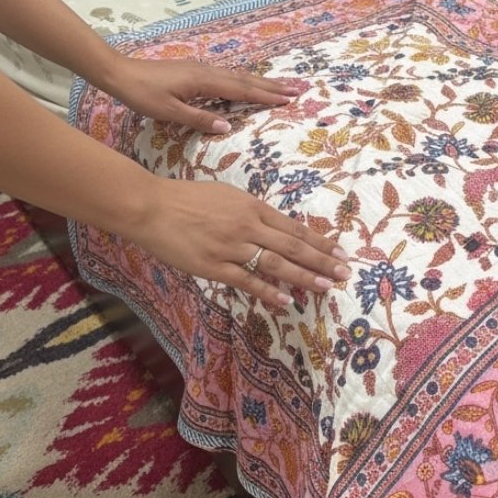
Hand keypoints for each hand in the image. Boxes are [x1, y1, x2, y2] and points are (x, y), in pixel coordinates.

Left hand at [102, 56, 306, 133]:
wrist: (120, 73)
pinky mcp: (195, 71)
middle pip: (246, 79)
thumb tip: (229, 126)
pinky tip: (247, 83)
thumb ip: (200, 119)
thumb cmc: (142, 94)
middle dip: (272, 85)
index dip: (266, 95)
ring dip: (261, 81)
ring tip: (280, 86)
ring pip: (238, 75)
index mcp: (204, 81)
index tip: (289, 99)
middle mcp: (208, 72)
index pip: (242, 89)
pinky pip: (228, 75)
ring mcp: (202, 69)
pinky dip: (244, 80)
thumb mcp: (169, 112)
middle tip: (297, 89)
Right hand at [128, 178, 350, 308]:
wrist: (152, 207)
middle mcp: (248, 226)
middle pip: (293, 246)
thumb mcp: (229, 196)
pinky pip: (246, 281)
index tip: (340, 252)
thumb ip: (253, 212)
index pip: (295, 228)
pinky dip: (267, 291)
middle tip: (345, 273)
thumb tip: (277, 228)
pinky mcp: (213, 266)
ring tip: (325, 287)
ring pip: (275, 263)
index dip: (319, 241)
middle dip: (322, 261)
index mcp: (253, 207)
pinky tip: (285, 300)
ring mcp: (231, 247)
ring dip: (303, 276)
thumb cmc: (189, 198)